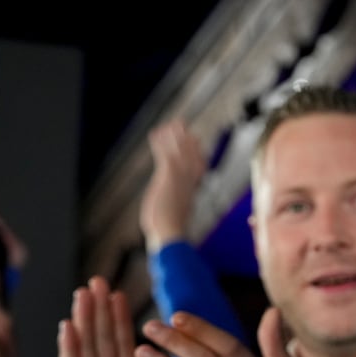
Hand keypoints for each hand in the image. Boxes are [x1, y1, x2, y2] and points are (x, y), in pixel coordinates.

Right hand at [59, 278, 185, 356]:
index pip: (124, 345)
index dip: (120, 320)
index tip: (119, 291)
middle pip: (103, 342)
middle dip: (100, 312)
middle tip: (97, 280)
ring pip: (88, 351)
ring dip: (85, 322)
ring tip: (82, 293)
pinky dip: (70, 351)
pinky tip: (67, 327)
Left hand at [140, 120, 207, 250]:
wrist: (170, 233)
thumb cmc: (171, 231)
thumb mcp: (178, 218)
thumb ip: (179, 211)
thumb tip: (178, 220)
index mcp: (191, 190)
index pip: (198, 167)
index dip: (197, 154)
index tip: (196, 144)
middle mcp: (188, 180)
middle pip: (193, 154)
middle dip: (189, 140)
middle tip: (185, 128)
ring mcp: (178, 176)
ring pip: (180, 150)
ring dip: (176, 135)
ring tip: (173, 123)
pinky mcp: (167, 175)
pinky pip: (165, 153)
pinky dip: (161, 142)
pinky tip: (157, 133)